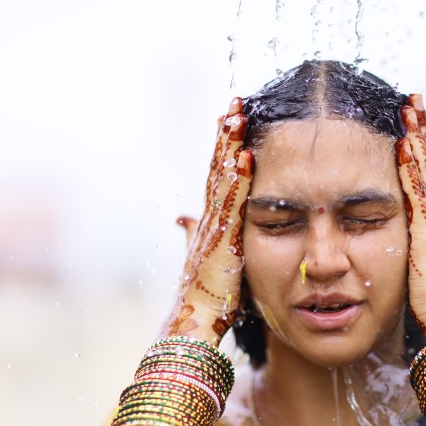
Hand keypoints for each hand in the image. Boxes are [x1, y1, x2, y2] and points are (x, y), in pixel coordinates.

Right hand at [162, 98, 253, 344]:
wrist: (194, 323)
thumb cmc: (204, 298)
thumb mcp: (203, 260)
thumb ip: (195, 236)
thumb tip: (180, 217)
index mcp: (209, 222)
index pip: (218, 177)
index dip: (224, 148)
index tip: (231, 119)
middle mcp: (208, 218)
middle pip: (217, 168)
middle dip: (226, 135)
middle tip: (235, 103)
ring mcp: (213, 227)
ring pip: (222, 178)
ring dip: (229, 146)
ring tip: (238, 115)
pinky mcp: (222, 240)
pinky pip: (232, 203)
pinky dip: (238, 179)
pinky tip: (245, 157)